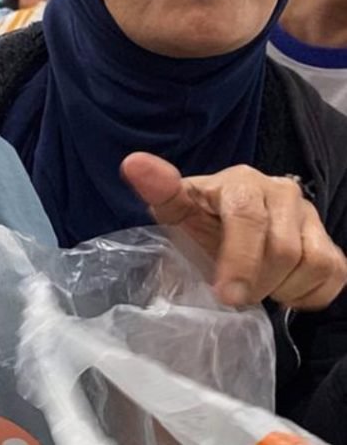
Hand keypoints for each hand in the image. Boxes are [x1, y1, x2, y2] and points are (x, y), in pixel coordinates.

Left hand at [122, 152, 346, 309]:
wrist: (227, 225)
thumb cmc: (200, 219)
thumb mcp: (175, 208)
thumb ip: (159, 190)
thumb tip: (133, 163)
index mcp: (241, 182)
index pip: (248, 220)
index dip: (239, 261)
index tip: (226, 295)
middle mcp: (282, 191)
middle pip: (282, 249)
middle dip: (255, 282)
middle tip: (233, 293)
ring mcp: (311, 216)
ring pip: (312, 264)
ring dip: (281, 288)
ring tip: (255, 284)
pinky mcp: (330, 241)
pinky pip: (333, 276)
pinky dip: (307, 294)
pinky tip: (282, 288)